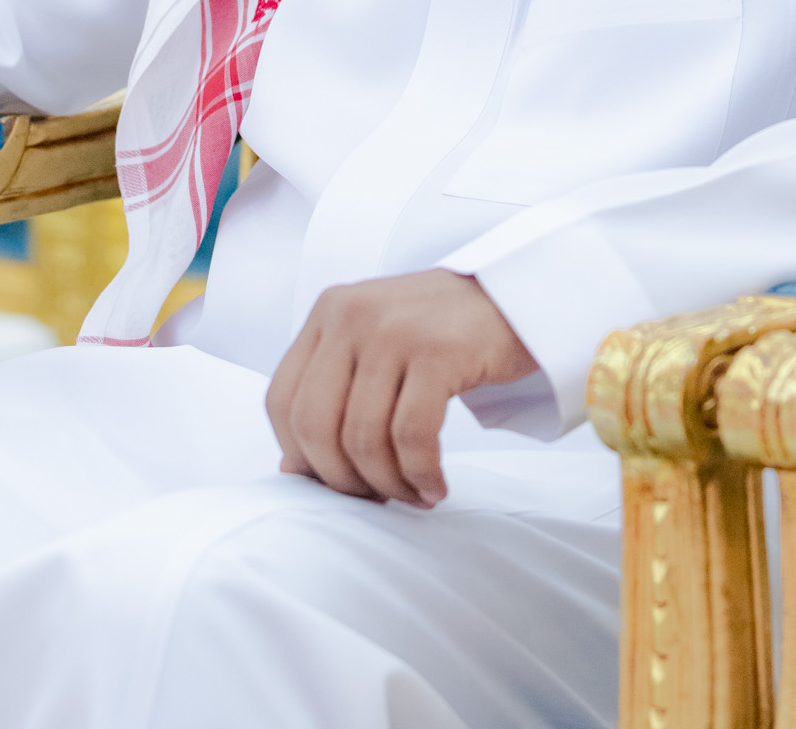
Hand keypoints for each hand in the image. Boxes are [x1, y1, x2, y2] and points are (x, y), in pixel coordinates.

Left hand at [266, 269, 536, 509]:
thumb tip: (292, 470)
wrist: (514, 296)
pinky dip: (422, 474)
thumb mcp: (373, 344)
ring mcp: (394, 329)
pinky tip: (436, 485)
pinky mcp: (438, 350)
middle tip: (376, 499)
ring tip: (414, 494)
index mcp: (328, 312)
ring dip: (389, 484)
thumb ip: (332, 392)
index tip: (332, 484)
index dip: (300, 457)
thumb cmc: (440, 332)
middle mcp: (352, 314)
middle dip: (342, 480)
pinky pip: (413, 436)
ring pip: (364, 437)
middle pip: (315, 424)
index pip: (281, 400)